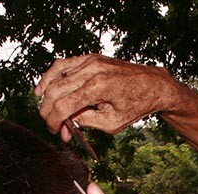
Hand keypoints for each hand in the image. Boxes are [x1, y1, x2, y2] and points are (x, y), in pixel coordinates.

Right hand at [35, 54, 178, 141]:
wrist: (153, 85)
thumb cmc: (136, 105)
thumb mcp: (112, 123)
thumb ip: (86, 122)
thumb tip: (66, 123)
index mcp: (98, 88)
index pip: (63, 106)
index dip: (54, 121)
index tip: (54, 132)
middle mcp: (91, 71)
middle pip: (56, 91)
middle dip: (49, 111)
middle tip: (52, 126)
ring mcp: (90, 61)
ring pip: (56, 75)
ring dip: (46, 94)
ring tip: (43, 109)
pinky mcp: (91, 58)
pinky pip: (64, 65)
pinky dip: (51, 76)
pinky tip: (43, 88)